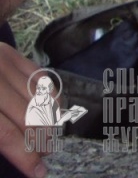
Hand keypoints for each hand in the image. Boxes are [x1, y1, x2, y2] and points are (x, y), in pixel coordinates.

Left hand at [1, 42, 47, 176]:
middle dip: (41, 140)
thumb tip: (15, 153)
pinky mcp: (11, 54)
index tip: (37, 172)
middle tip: (43, 153)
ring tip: (48, 136)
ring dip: (50, 121)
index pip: (6, 135)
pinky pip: (42, 78)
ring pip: (41, 97)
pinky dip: (51, 97)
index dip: (25, 156)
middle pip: (28, 117)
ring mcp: (3, 62)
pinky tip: (51, 112)